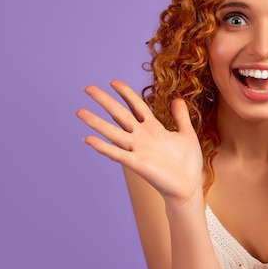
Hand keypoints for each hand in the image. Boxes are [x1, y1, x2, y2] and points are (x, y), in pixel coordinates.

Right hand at [76, 80, 203, 203]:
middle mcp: (142, 136)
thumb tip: (177, 99)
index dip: (126, 93)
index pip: (136, 105)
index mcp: (153, 128)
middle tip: (88, 88)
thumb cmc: (187, 162)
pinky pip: (117, 154)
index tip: (113, 81)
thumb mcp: (187, 134)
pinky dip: (103, 147)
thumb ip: (181, 117)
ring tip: (79, 111)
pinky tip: (88, 139)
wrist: (188, 186)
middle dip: (104, 100)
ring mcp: (138, 149)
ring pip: (113, 132)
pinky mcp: (137, 164)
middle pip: (119, 114)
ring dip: (96, 122)